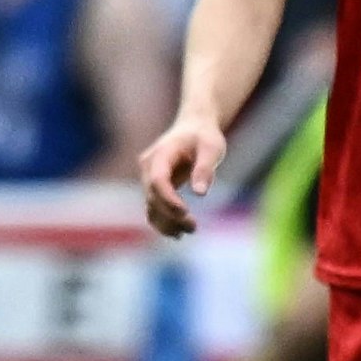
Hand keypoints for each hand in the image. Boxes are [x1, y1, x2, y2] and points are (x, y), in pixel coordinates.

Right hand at [139, 114, 226, 237]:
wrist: (194, 127)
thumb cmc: (204, 136)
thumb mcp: (212, 147)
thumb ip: (205, 168)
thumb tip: (200, 194)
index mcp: (161, 154)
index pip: (158, 180)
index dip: (168, 199)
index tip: (184, 212)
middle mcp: (148, 167)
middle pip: (153, 197)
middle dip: (171, 215)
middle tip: (193, 227)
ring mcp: (148, 178)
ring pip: (151, 206)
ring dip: (167, 223)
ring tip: (190, 231)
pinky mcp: (153, 188)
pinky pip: (154, 208)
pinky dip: (164, 221)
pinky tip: (178, 233)